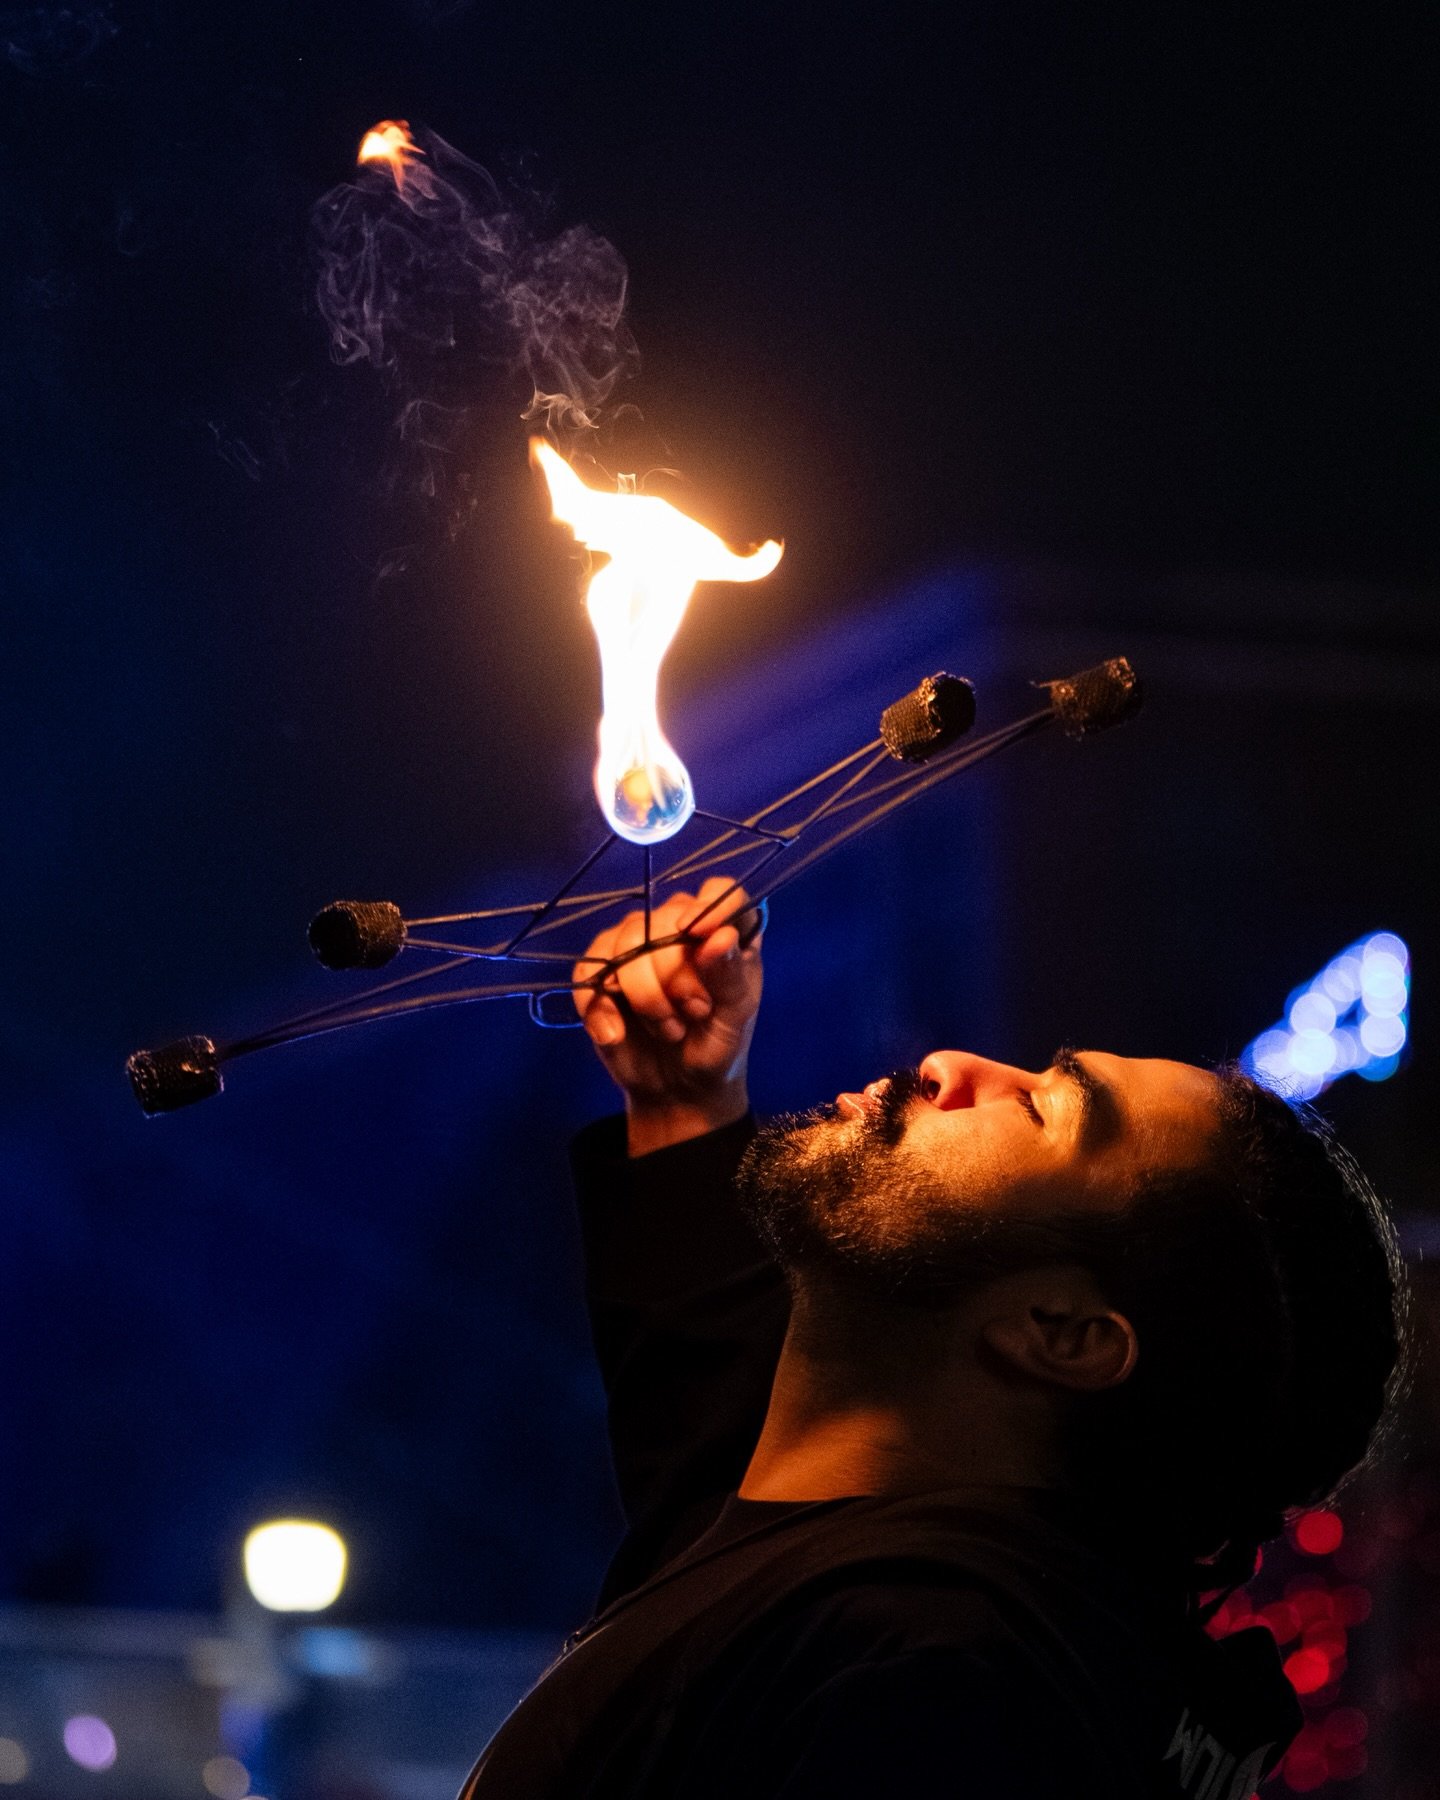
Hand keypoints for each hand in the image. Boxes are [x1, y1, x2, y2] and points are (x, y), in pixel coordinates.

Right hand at [573, 877, 763, 1154]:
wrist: (678, 1087)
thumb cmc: (717, 1045)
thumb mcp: (735, 1018)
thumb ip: (732, 976)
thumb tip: (719, 936)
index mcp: (724, 930)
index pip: (723, 891)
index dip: (712, 906)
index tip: (701, 935)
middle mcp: (679, 927)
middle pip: (666, 920)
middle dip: (676, 975)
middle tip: (693, 1013)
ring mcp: (636, 944)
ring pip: (625, 942)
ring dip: (645, 996)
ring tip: (668, 1028)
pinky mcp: (602, 969)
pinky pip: (590, 970)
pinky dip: (600, 1007)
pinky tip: (617, 1033)